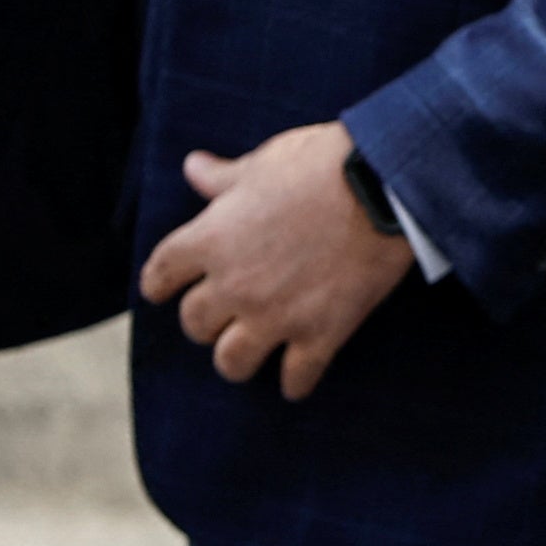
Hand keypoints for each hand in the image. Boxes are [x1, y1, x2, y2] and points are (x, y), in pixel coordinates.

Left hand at [138, 121, 414, 400]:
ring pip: (231, 361)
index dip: (160, 283)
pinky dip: (294, 383)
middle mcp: (233, 285)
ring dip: (237, 357)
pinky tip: (296, 382)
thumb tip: (192, 167)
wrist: (385, 186)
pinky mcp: (320, 333)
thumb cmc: (322, 164)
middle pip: (195, 323)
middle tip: (224, 313)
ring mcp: (276, 315)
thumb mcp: (266, 162)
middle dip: (206, 319)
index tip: (164, 288)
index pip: (161, 273)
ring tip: (250, 350)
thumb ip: (223, 176)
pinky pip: (296, 377)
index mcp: (211, 239)